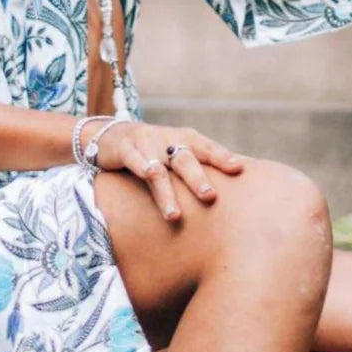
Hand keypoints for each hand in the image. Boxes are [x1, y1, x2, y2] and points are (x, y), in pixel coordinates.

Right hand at [82, 119, 244, 221]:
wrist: (113, 135)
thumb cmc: (156, 150)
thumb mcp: (178, 153)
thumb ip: (202, 167)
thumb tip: (238, 183)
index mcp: (186, 140)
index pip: (207, 148)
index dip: (222, 157)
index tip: (238, 169)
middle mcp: (169, 140)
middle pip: (186, 160)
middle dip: (197, 179)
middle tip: (210, 197)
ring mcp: (147, 144)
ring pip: (159, 170)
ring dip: (167, 193)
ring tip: (174, 216)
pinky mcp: (125, 149)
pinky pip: (134, 159)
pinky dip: (141, 166)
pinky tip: (148, 174)